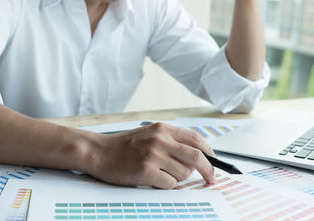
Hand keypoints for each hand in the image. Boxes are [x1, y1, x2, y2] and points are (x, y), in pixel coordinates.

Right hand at [82, 123, 215, 188]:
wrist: (99, 152)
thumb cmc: (125, 146)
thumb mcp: (151, 134)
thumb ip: (172, 141)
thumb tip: (197, 157)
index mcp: (163, 129)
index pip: (196, 139)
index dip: (210, 152)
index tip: (214, 162)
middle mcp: (161, 140)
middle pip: (197, 156)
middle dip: (209, 170)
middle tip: (211, 179)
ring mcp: (153, 155)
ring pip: (183, 173)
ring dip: (178, 178)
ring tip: (162, 174)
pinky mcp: (146, 171)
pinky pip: (170, 184)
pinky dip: (166, 184)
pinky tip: (153, 179)